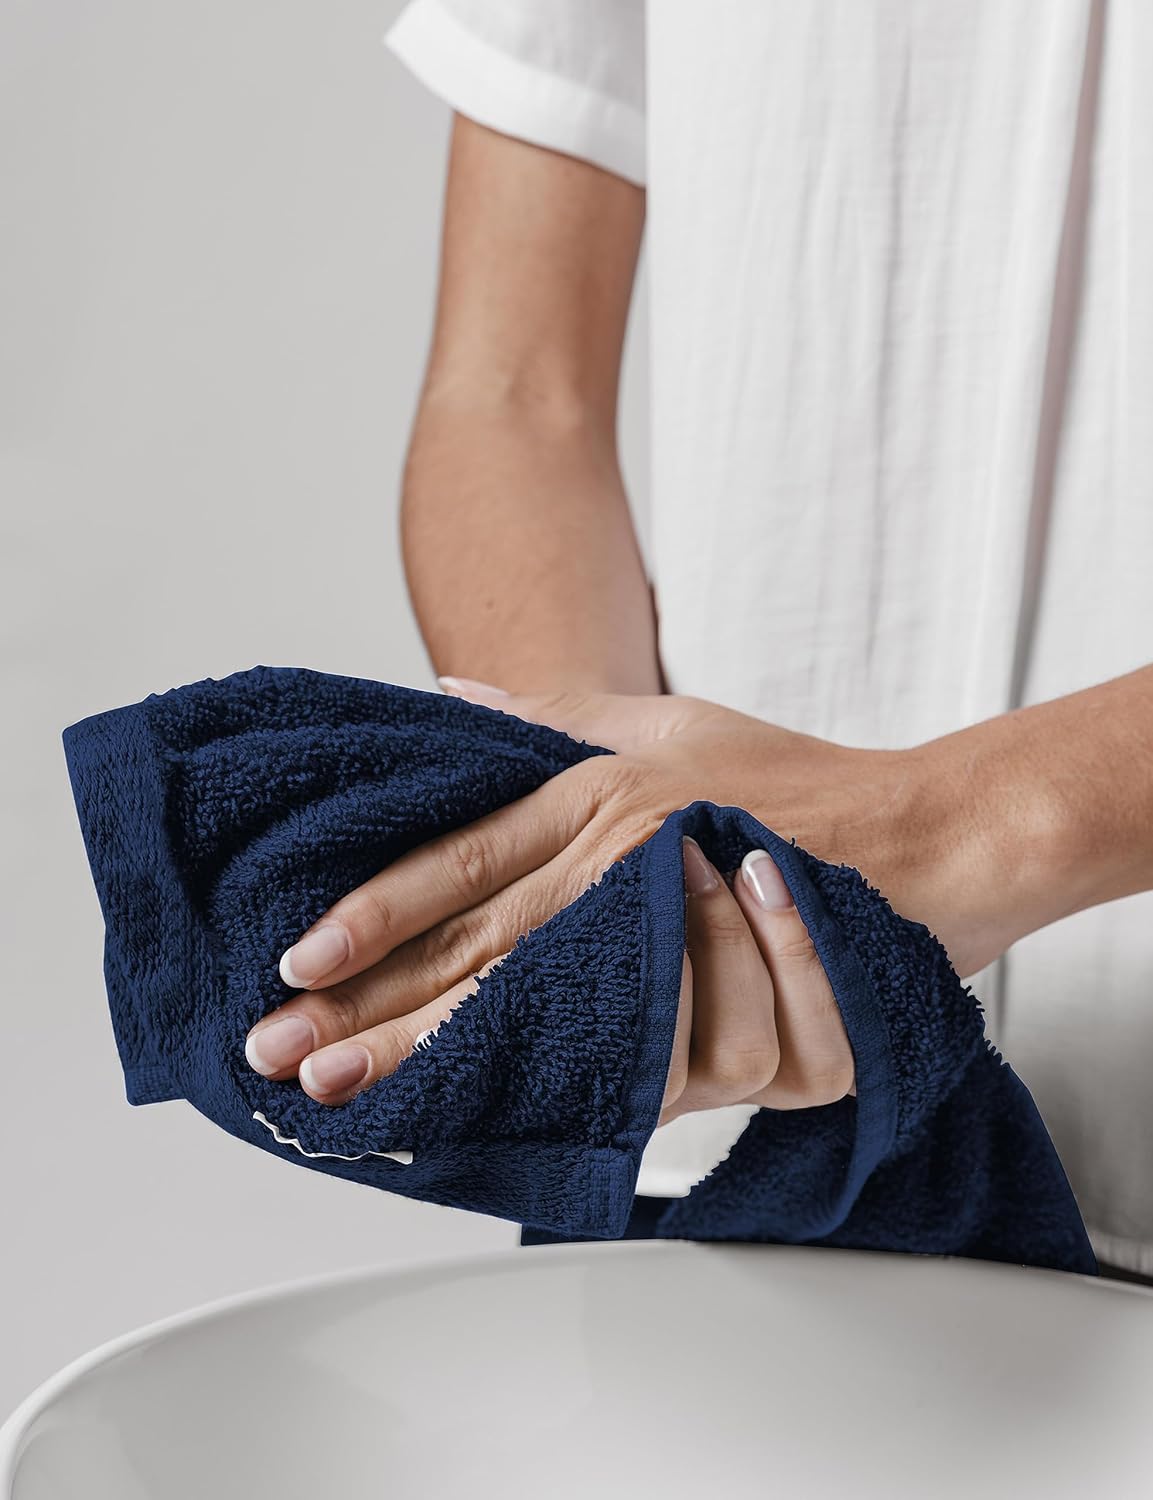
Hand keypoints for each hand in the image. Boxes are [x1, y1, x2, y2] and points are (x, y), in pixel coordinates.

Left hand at [244, 680, 1007, 1108]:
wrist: (920, 837)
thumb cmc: (791, 779)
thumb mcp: (667, 722)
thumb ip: (555, 718)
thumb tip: (453, 693)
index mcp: (597, 795)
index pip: (462, 861)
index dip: (375, 912)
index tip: (298, 959)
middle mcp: (621, 859)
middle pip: (474, 945)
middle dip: (370, 1001)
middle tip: (280, 1047)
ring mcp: (673, 937)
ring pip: (531, 1003)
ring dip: (435, 1054)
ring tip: (348, 1094)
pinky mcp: (718, 1005)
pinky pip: (615, 1054)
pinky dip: (545, 1088)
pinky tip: (482, 1121)